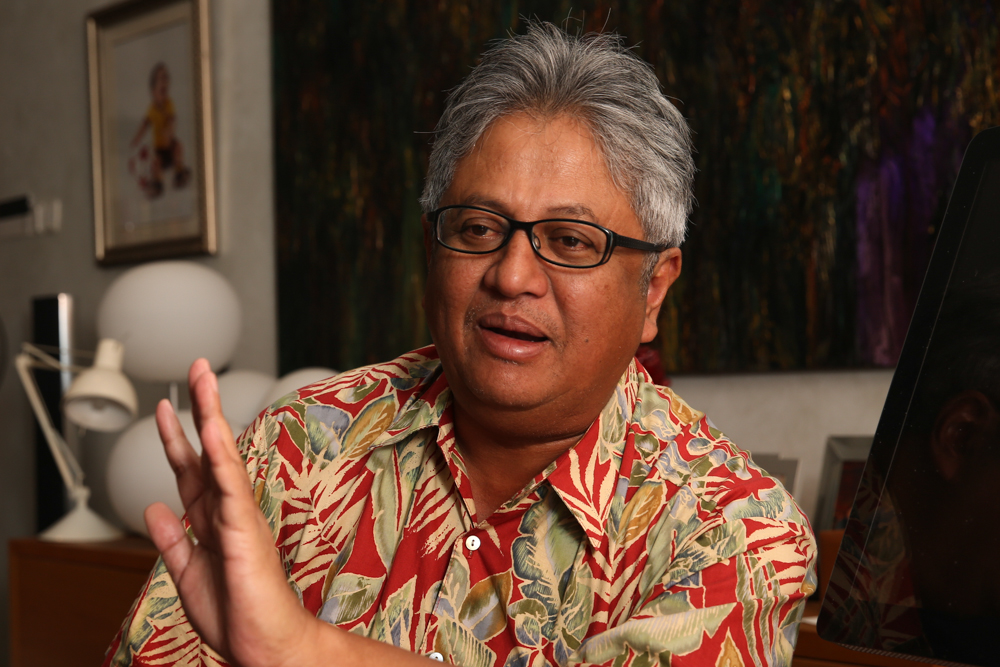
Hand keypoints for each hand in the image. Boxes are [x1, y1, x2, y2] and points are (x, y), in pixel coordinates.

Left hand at [144, 359, 320, 666]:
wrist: (263, 642)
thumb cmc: (235, 612)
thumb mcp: (187, 571)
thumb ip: (172, 538)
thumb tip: (153, 506)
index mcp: (212, 520)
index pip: (190, 469)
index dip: (175, 437)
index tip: (163, 407)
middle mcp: (226, 509)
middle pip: (208, 450)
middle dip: (200, 408)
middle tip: (196, 368)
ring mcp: (237, 514)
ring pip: (220, 455)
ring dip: (210, 415)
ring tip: (203, 379)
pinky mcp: (244, 527)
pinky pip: (229, 484)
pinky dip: (219, 455)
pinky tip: (210, 428)